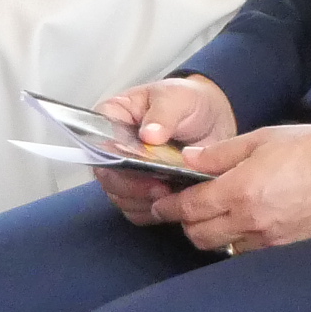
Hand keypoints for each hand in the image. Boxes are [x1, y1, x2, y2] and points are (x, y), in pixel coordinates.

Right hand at [91, 77, 232, 222]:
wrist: (213, 119)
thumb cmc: (187, 102)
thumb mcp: (176, 98)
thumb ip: (162, 114)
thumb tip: (149, 135)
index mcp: (112, 120)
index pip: (97, 144)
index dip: (113, 160)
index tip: (139, 167)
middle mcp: (113, 149)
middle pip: (106, 176)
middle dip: (132, 187)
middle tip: (160, 187)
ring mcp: (127, 172)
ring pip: (119, 197)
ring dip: (142, 202)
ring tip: (170, 195)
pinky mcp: (144, 190)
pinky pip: (137, 211)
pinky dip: (152, 212)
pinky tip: (172, 204)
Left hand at [165, 124, 310, 253]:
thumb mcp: (263, 139)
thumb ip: (221, 153)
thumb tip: (189, 161)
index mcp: (240, 191)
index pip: (189, 209)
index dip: (168, 208)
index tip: (159, 204)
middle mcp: (252, 221)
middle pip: (200, 236)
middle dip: (186, 223)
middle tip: (186, 209)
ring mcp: (271, 240)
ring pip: (224, 248)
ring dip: (212, 236)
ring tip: (214, 217)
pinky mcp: (288, 250)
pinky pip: (250, 253)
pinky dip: (238, 244)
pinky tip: (242, 227)